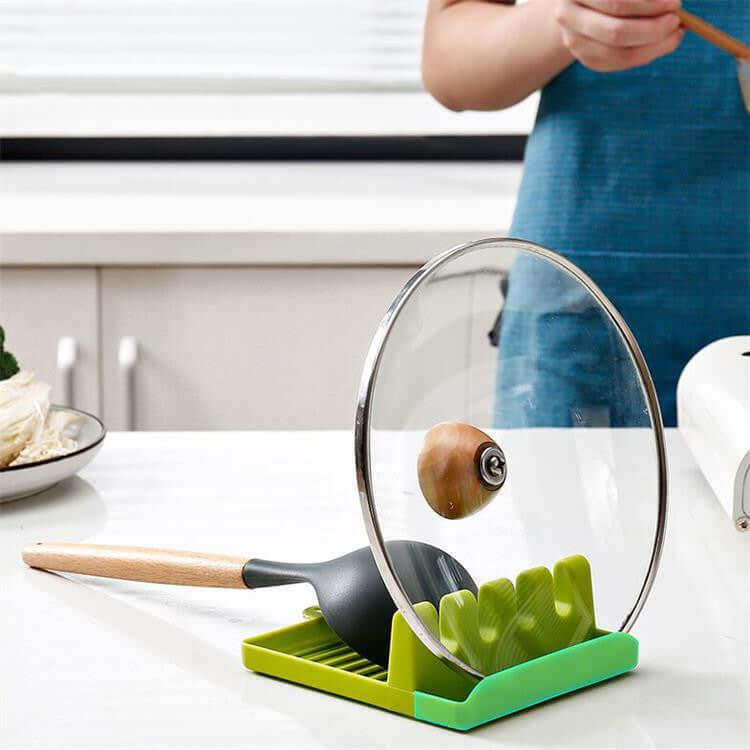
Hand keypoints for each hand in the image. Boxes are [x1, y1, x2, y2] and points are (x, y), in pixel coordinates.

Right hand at [554, 0, 683, 71]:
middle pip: (615, 32)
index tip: (675, 4)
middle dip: (653, 29)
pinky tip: (659, 44)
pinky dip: (644, 55)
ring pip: (618, 54)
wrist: (580, 2)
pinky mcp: (584, 58)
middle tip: (676, 22)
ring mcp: (572, 41)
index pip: (617, 3)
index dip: (649, 5)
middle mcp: (567, 16)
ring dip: (652, 46)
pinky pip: (618, 64)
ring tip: (673, 34)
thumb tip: (673, 7)